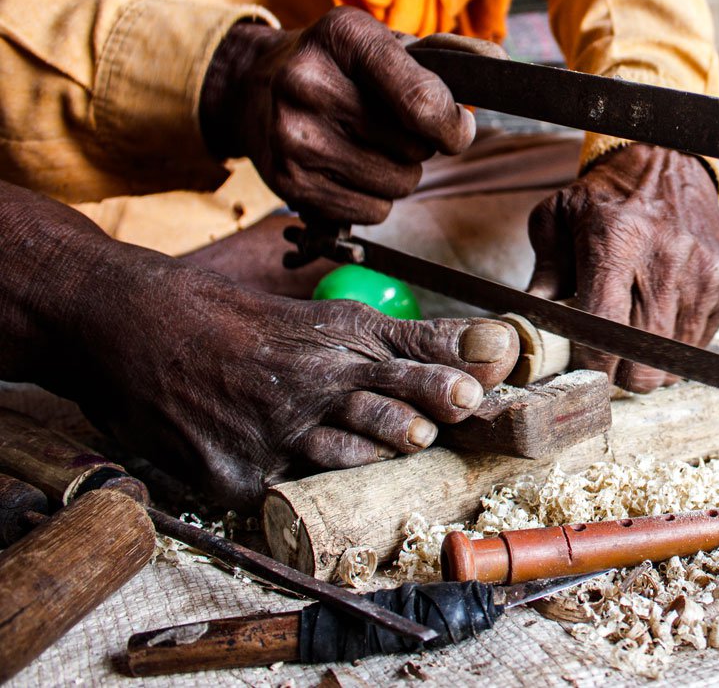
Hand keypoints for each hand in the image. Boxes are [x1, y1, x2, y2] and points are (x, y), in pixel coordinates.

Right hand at [0, 182, 516, 507]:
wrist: (137, 329)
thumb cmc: (243, 324)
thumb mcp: (327, 320)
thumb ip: (407, 341)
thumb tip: (489, 346)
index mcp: (339, 340)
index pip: (413, 360)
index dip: (450, 375)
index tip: (481, 386)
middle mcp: (313, 383)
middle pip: (389, 411)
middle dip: (421, 418)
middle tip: (448, 418)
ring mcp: (274, 432)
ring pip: (348, 457)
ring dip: (375, 454)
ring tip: (402, 444)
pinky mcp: (237, 474)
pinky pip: (287, 491)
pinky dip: (300, 483)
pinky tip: (302, 467)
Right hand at [200, 8, 494, 223]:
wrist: (253, 87)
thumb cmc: (341, 66)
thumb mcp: (390, 41)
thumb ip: (451, 54)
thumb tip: (500, 66)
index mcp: (345, 37)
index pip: (421, 101)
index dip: (452, 126)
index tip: (457, 128)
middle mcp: (309, 83)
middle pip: (415, 149)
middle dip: (421, 143)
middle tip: (391, 124)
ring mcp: (293, 135)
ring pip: (397, 185)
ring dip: (399, 172)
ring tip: (369, 144)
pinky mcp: (287, 181)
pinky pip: (372, 211)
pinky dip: (374, 196)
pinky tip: (349, 166)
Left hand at [526, 144, 718, 391]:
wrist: (669, 161)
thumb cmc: (607, 197)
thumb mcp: (558, 218)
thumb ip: (543, 275)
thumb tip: (532, 328)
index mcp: (619, 240)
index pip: (605, 330)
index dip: (591, 363)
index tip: (581, 366)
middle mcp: (669, 258)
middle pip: (644, 361)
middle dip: (622, 373)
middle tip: (609, 356)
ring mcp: (707, 273)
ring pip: (674, 361)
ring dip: (651, 360)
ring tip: (636, 329)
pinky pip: (701, 344)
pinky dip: (679, 342)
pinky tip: (666, 311)